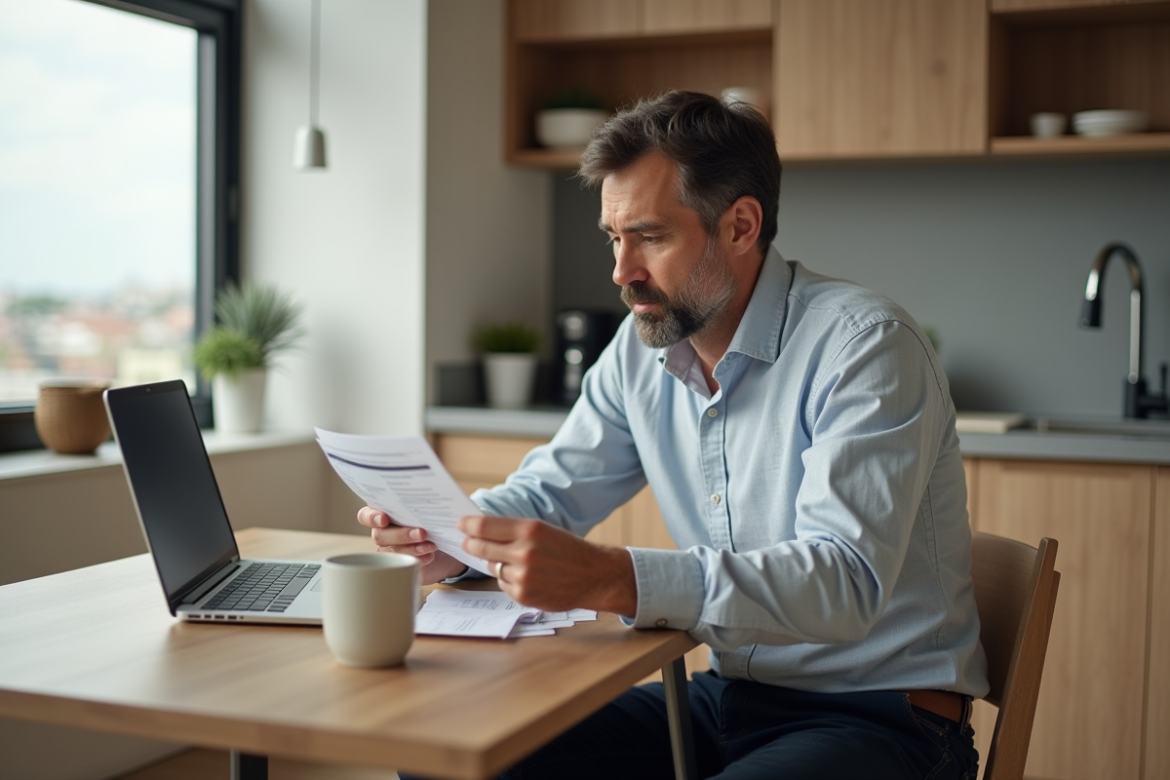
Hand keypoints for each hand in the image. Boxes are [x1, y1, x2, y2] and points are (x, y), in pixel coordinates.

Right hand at [356, 506, 467, 584]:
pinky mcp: (401, 564)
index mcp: (384, 512)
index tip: (384, 519)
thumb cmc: (433, 519)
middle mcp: (383, 532)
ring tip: (431, 545)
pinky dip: (418, 559)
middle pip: (379, 536)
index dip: (371, 517)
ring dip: (412, 548)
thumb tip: (432, 494)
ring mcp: (390, 549)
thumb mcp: (430, 508)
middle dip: (401, 534)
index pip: (365, 516)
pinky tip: (430, 556)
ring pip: (393, 551)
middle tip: (422, 533)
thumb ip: (424, 502)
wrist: (446, 541)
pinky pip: (403, 564)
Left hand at [458, 515, 636, 615]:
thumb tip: (480, 530)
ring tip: (517, 562)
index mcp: (530, 530)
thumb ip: (513, 530)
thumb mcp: (543, 530)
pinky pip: (503, 584)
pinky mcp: (523, 595)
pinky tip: (527, 577)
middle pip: (481, 547)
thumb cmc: (568, 550)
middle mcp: (524, 552)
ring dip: (497, 564)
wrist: (594, 576)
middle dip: (470, 544)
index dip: (468, 525)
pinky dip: (509, 580)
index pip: (485, 526)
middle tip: (466, 542)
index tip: (461, 524)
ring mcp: (523, 576)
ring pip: (492, 567)